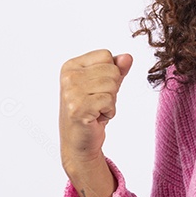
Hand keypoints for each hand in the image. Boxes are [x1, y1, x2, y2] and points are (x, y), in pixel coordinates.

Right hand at [58, 50, 133, 170]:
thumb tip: (128, 57)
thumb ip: (117, 69)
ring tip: (97, 109)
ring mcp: (71, 92)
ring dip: (111, 101)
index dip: (111, 73)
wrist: (80, 141)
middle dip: (112, 89)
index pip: (106, 55)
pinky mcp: (78, 107)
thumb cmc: (92, 111)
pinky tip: (96, 117)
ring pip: (112, 85)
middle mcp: (68, 76)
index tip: (97, 89)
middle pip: (111, 70)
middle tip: (98, 102)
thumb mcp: (105, 85)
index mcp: (71, 66)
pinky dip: (109, 112)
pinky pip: (109, 101)